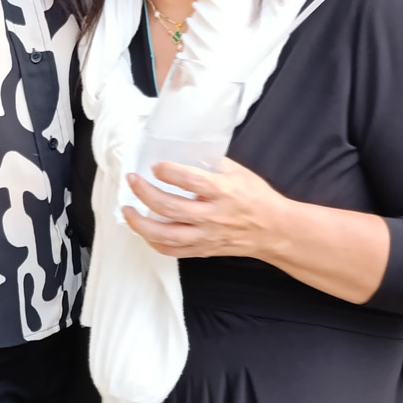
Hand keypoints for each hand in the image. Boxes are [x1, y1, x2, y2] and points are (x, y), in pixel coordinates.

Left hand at [123, 158, 390, 302]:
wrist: (274, 230)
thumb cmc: (257, 198)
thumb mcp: (239, 173)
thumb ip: (212, 164)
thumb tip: (183, 151)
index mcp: (224, 191)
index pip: (192, 181)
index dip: (170, 172)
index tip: (156, 165)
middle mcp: (213, 215)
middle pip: (171, 208)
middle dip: (146, 193)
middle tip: (132, 180)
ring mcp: (207, 235)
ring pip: (166, 234)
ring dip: (142, 224)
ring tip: (128, 211)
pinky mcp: (203, 249)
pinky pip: (173, 251)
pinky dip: (154, 242)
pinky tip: (144, 232)